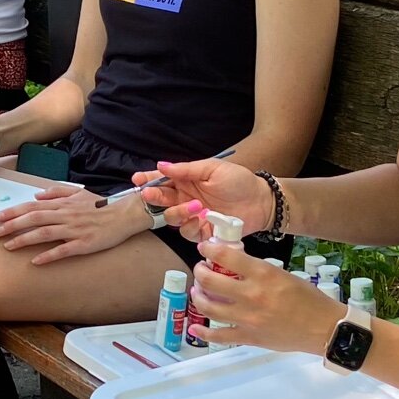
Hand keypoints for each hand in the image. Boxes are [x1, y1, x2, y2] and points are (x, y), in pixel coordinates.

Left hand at [0, 186, 138, 263]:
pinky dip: (48, 255)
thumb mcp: (78, 194)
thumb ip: (57, 193)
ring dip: (24, 239)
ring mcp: (74, 230)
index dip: (14, 212)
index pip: (33, 207)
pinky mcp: (84, 243)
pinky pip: (63, 250)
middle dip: (13, 225)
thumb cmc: (101, 206)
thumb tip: (37, 195)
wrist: (124, 215)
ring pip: (44, 233)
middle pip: (34, 219)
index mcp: (63, 204)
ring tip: (9, 246)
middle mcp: (66, 215)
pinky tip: (36, 261)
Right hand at [137, 159, 272, 238]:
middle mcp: (186, 198)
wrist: (261, 202)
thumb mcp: (212, 169)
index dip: (148, 179)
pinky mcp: (202, 232)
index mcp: (187, 181)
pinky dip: (191, 226)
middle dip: (154, 197)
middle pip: (161, 200)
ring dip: (177, 212)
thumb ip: (186, 170)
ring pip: (171, 219)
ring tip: (194, 206)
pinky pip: (187, 233)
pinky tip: (202, 219)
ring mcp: (193, 216)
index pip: (162, 180)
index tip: (138, 179)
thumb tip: (161, 165)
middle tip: (151, 194)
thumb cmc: (239, 181)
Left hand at [187, 241, 340, 352]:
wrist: (324, 327)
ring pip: (209, 308)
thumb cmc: (308, 298)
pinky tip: (195, 329)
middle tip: (201, 270)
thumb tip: (232, 265)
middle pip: (211, 282)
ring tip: (198, 292)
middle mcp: (252, 295)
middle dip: (200, 272)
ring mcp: (248, 318)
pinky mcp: (249, 338)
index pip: (226, 257)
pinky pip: (219, 336)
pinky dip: (203, 333)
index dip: (209, 250)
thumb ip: (257, 271)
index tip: (204, 248)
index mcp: (263, 275)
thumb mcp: (282, 274)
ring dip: (198, 298)